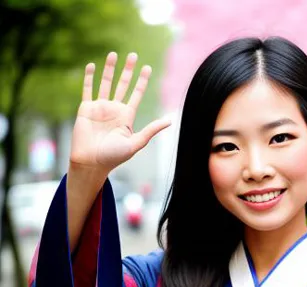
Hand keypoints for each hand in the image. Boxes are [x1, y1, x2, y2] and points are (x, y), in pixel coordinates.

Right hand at [70, 51, 171, 174]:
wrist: (91, 162)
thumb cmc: (113, 157)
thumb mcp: (135, 143)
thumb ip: (151, 130)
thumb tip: (170, 121)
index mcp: (126, 117)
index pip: (136, 94)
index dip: (142, 81)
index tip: (148, 68)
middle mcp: (114, 110)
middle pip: (123, 85)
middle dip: (128, 70)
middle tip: (133, 55)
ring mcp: (100, 108)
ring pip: (106, 83)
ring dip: (110, 69)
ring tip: (114, 54)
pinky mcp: (86, 108)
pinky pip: (88, 89)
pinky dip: (89, 77)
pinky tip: (93, 65)